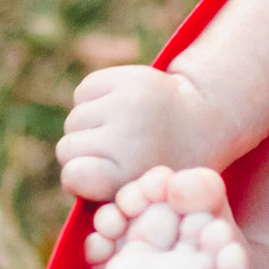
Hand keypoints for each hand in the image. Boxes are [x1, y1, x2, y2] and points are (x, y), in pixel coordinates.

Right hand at [56, 65, 231, 200]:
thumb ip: (101, 192)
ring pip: (74, 119)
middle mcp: (128, 135)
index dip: (81, 178)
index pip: (72, 175)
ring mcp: (126, 101)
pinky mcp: (125, 76)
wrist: (203, 121)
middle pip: (66, 148)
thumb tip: (73, 175)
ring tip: (125, 130)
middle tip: (120, 153)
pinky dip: (94, 100)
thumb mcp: (138, 192)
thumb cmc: (164, 166)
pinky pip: (83, 93)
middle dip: (85, 152)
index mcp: (131, 172)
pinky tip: (122, 108)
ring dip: (91, 126)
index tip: (104, 176)